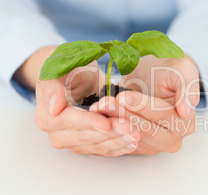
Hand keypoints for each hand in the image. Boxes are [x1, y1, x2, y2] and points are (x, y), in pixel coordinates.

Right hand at [16, 46, 139, 156]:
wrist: (75, 77)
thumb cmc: (68, 71)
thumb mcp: (58, 70)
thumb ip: (53, 87)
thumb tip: (54, 107)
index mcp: (47, 117)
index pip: (71, 122)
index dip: (90, 122)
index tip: (107, 123)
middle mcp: (57, 135)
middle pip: (86, 137)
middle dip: (110, 133)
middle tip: (130, 128)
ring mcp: (73, 143)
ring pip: (97, 146)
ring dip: (118, 141)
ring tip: (136, 134)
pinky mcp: (87, 146)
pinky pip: (104, 149)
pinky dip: (119, 147)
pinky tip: (133, 143)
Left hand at [89, 55, 199, 154]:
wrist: (155, 74)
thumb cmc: (170, 70)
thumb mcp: (183, 72)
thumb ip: (187, 89)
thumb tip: (184, 110)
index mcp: (186, 123)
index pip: (163, 116)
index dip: (143, 107)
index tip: (124, 97)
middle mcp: (172, 139)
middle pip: (146, 130)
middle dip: (124, 115)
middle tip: (105, 102)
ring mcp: (154, 145)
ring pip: (130, 136)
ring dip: (112, 122)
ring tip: (99, 106)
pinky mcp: (136, 146)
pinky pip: (120, 139)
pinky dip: (108, 127)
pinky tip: (97, 114)